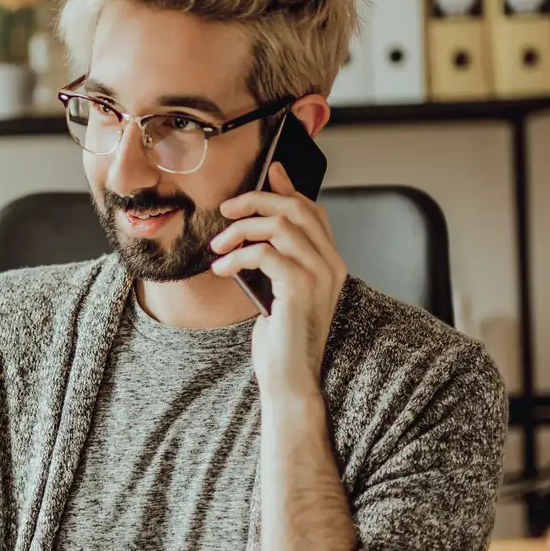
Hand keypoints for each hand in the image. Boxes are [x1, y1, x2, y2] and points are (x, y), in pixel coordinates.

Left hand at [210, 160, 348, 396]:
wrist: (289, 378)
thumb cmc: (281, 339)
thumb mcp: (277, 290)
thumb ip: (274, 258)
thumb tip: (255, 225)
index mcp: (331, 263)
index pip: (314, 211)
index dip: (288, 189)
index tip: (268, 171)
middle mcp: (332, 264)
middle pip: (297, 209)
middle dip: (256, 201)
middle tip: (225, 210)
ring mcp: (320, 275)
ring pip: (280, 225)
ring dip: (240, 230)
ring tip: (218, 246)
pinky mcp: (300, 288)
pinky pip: (265, 253)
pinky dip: (237, 256)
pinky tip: (221, 269)